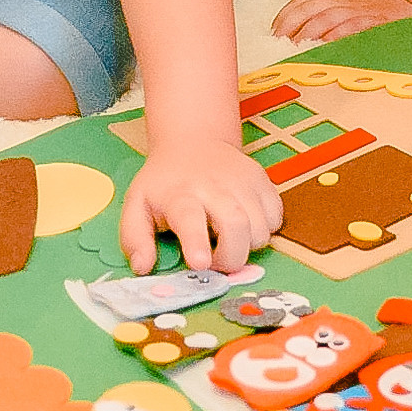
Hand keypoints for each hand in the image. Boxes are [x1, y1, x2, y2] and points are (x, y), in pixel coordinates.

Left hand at [120, 136, 279, 272]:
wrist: (193, 142)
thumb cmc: (164, 183)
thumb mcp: (137, 205)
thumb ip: (135, 239)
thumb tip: (142, 267)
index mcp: (179, 195)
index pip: (190, 219)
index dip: (197, 243)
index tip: (200, 264)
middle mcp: (214, 186)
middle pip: (236, 226)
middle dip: (232, 257)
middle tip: (216, 262)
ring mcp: (243, 182)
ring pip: (261, 228)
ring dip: (247, 246)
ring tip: (227, 239)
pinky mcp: (263, 180)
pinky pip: (276, 218)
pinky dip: (264, 229)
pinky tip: (244, 224)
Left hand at [271, 0, 411, 44]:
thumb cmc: (384, 2)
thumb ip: (334, 8)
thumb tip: (308, 25)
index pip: (304, 1)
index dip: (286, 15)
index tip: (274, 32)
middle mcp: (346, 1)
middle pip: (309, 10)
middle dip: (291, 26)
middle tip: (279, 44)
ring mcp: (360, 11)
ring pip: (326, 19)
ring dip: (308, 33)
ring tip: (295, 49)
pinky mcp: (376, 22)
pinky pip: (352, 28)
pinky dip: (336, 36)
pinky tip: (324, 48)